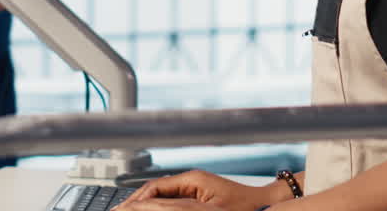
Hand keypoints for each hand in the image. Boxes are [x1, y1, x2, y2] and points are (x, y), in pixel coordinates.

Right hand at [118, 170, 277, 210]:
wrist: (264, 205)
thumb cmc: (244, 207)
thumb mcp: (207, 210)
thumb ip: (177, 206)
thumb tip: (149, 204)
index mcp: (192, 179)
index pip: (154, 188)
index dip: (135, 200)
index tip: (121, 209)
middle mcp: (192, 180)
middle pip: (155, 190)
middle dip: (135, 201)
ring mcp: (195, 188)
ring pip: (162, 195)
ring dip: (144, 203)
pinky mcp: (200, 196)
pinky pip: (172, 199)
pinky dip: (158, 205)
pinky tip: (149, 209)